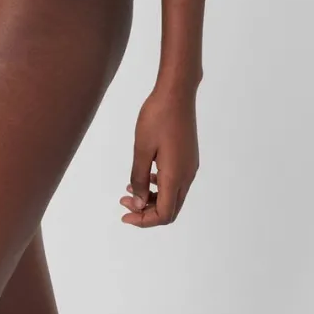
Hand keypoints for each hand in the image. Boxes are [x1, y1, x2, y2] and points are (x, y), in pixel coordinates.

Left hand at [120, 82, 199, 226]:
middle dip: (146, 212)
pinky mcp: (188, 157)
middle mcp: (187, 175)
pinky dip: (159, 186)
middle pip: (170, 209)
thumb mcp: (141, 148)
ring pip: (173, 196)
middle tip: (124, 202)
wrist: (177, 93)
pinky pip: (175, 181)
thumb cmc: (157, 117)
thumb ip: (138, 177)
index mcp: (175, 176)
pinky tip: (145, 175)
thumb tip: (137, 203)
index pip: (164, 214)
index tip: (124, 215)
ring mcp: (190, 166)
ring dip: (152, 198)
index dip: (144, 220)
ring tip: (129, 189)